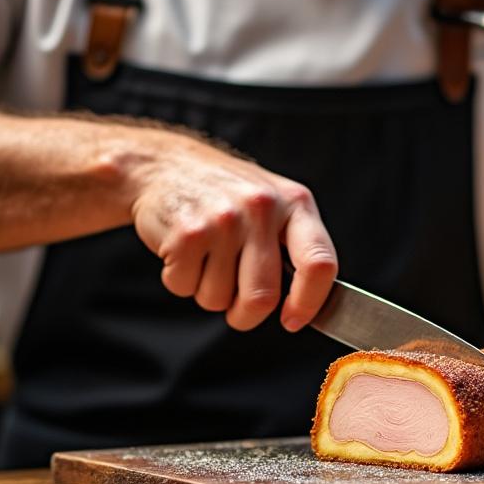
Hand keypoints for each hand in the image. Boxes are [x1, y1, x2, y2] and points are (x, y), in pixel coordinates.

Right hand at [125, 130, 337, 331]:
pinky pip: (185, 288)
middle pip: (262, 298)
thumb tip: (304, 306)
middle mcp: (261, 208)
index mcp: (295, 202)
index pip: (319, 263)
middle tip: (235, 304)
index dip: (309, 303)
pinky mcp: (186, 233)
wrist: (164, 164)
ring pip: (218, 300)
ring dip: (209, 293)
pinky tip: (184, 250)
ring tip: (206, 258)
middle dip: (245, 315)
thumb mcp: (273, 204)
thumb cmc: (225, 194)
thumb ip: (294, 247)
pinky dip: (181, 281)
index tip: (293, 319)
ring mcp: (223, 220)